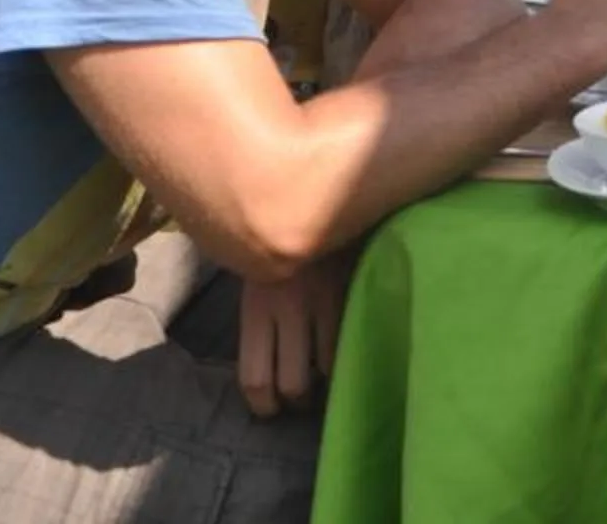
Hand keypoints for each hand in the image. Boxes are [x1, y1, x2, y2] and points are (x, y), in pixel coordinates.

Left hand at [236, 250, 353, 416]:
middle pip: (291, 384)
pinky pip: (351, 341)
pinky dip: (350, 355)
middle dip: (297, 401)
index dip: (263, 405)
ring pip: (326, 370)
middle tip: (301, 400)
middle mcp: (288, 311)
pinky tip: (349, 352)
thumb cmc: (279, 242)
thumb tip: (271, 367)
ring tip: (328, 380)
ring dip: (328, 383)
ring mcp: (324, 303)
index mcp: (257, 308)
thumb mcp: (260, 279)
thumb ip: (264, 320)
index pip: (254, 378)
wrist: (316, 197)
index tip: (271, 409)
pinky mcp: (352, 293)